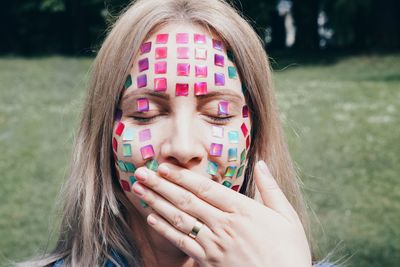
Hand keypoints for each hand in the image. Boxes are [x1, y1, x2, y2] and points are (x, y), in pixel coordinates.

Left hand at [132, 161, 311, 266]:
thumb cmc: (289, 251)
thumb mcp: (287, 217)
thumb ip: (270, 188)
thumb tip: (261, 163)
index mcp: (243, 210)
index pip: (205, 188)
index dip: (182, 177)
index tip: (164, 166)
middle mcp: (224, 225)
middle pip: (187, 201)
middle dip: (161, 185)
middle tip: (141, 173)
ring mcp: (214, 244)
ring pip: (180, 219)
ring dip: (157, 203)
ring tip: (140, 190)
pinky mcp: (209, 262)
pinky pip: (182, 243)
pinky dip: (165, 230)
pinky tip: (152, 218)